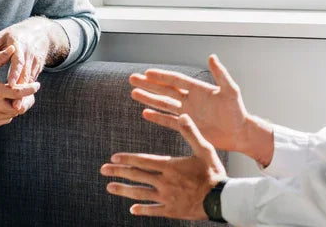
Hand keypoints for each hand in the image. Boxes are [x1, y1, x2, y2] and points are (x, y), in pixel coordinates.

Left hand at [0, 18, 56, 113]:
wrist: (38, 33)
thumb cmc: (14, 35)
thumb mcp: (2, 37)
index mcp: (20, 46)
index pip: (18, 61)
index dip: (15, 73)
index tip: (10, 84)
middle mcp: (30, 56)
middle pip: (26, 75)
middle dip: (22, 91)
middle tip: (15, 106)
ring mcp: (36, 63)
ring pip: (31, 81)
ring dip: (26, 95)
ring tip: (18, 109)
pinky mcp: (38, 69)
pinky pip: (32, 82)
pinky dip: (28, 93)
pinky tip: (21, 104)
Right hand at [0, 46, 39, 127]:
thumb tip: (13, 48)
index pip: (20, 93)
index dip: (31, 89)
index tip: (37, 84)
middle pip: (20, 107)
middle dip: (27, 100)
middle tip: (30, 92)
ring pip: (13, 115)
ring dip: (18, 106)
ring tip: (20, 97)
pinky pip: (4, 120)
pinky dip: (8, 113)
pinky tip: (7, 104)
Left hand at [101, 114, 225, 219]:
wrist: (222, 200)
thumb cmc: (213, 172)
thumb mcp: (204, 148)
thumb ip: (191, 132)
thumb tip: (182, 114)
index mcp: (169, 166)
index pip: (143, 161)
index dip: (127, 159)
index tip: (114, 157)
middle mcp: (164, 182)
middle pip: (137, 176)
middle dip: (118, 172)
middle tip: (103, 170)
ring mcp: (167, 198)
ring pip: (140, 193)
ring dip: (123, 190)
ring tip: (109, 187)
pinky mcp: (172, 210)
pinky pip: (153, 210)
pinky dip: (142, 210)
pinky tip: (132, 210)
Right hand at [129, 54, 249, 152]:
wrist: (240, 133)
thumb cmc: (237, 111)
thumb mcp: (230, 90)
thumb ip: (220, 74)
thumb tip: (212, 56)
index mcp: (197, 89)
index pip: (175, 80)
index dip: (161, 76)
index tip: (147, 72)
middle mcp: (189, 99)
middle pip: (164, 90)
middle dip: (148, 85)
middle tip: (132, 79)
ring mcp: (187, 113)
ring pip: (163, 104)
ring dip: (149, 98)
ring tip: (133, 93)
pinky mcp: (187, 127)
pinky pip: (168, 121)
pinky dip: (157, 117)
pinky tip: (145, 113)